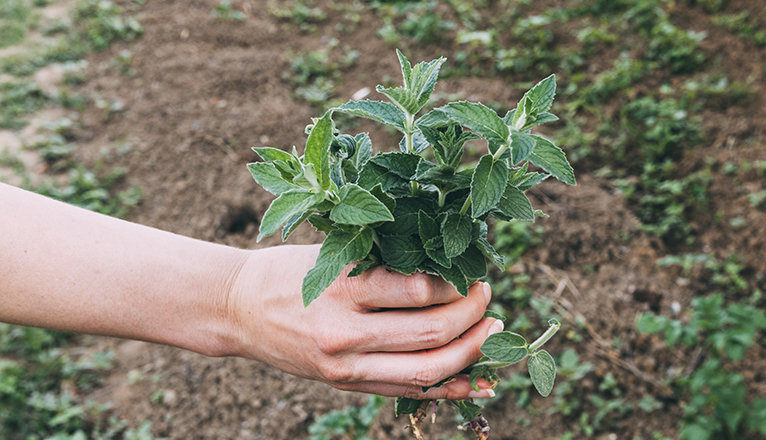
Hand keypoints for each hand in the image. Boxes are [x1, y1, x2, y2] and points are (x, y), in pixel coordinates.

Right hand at [228, 244, 502, 398]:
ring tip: (493, 332)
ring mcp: (345, 367)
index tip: (469, 271)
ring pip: (425, 370)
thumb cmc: (288, 270)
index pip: (418, 290)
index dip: (456, 283)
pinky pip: (407, 391)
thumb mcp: (333, 254)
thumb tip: (448, 267)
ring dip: (470, 352)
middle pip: (430, 334)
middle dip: (472, 316)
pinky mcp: (345, 386)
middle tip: (488, 297)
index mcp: (341, 288)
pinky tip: (478, 382)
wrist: (237, 308)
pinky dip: (449, 389)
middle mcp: (344, 333)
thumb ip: (384, 264)